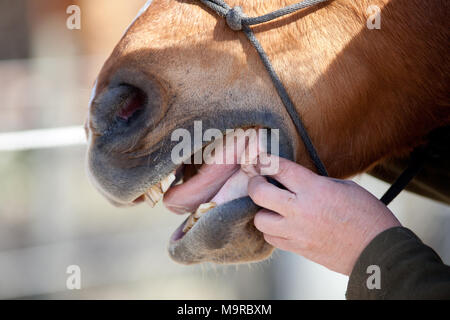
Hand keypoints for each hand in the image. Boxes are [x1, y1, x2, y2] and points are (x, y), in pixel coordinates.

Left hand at [247, 155, 400, 274]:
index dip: (265, 160)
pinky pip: (271, 238)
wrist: (379, 252)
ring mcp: (296, 232)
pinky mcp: (298, 249)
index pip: (280, 168)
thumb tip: (295, 181)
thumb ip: (316, 183)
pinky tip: (281, 224)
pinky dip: (271, 230)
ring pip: (259, 220)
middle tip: (260, 181)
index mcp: (315, 189)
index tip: (260, 158)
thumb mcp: (345, 188)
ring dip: (262, 211)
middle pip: (259, 193)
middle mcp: (300, 210)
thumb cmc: (368, 216)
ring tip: (272, 207)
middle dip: (255, 184)